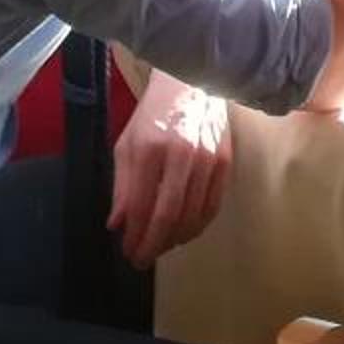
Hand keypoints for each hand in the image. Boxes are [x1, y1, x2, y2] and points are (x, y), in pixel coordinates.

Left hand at [107, 72, 232, 268]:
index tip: (129, 252)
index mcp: (151, 150)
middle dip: (154, 244)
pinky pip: (213, 205)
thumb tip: (117, 225)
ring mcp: (207, 160)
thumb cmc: (154, 114)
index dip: (136, 236)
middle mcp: (181, 156)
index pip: (143, 207)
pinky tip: (186, 231)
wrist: (191, 84)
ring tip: (162, 246)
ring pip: (193, 215)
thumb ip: (122, 187)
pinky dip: (199, 225)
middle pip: (169, 216)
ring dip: (176, 239)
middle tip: (143, 259)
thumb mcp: (126, 144)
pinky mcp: (225, 162)